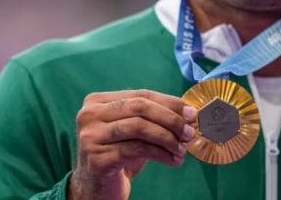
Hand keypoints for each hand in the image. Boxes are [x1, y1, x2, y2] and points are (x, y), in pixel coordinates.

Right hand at [68, 90, 197, 199]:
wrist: (96, 186)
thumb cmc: (116, 155)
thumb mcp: (132, 132)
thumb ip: (151, 118)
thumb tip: (187, 113)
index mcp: (97, 101)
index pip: (140, 95)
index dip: (168, 102)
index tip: (191, 113)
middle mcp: (89, 115)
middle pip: (139, 107)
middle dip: (169, 119)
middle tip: (189, 132)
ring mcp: (91, 136)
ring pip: (138, 127)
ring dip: (167, 138)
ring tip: (182, 149)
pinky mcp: (98, 157)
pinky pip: (137, 149)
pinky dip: (161, 154)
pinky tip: (173, 160)